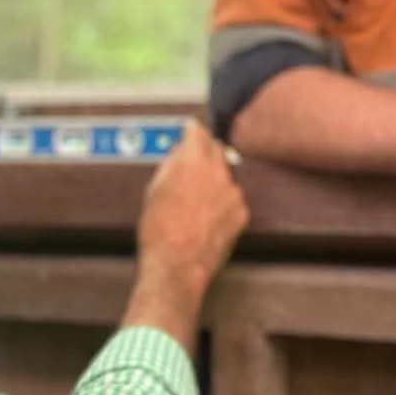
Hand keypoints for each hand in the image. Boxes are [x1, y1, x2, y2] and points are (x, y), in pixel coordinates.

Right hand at [137, 121, 248, 297]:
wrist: (177, 265)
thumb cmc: (160, 232)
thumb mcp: (154, 189)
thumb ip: (170, 163)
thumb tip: (178, 153)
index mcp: (192, 160)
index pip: (197, 131)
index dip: (190, 130)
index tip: (189, 129)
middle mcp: (217, 172)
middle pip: (216, 148)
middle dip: (204, 152)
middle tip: (192, 164)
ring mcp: (233, 192)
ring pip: (226, 175)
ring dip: (215, 179)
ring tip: (195, 201)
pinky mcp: (241, 212)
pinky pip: (233, 198)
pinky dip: (223, 202)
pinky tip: (207, 216)